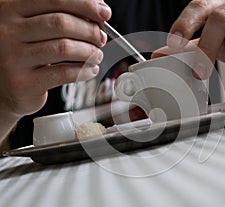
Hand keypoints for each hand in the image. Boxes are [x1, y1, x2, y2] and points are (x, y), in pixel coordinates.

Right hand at [0, 0, 110, 116]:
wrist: (3, 86)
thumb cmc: (24, 52)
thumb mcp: (33, 27)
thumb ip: (58, 16)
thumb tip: (98, 11)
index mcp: (11, 10)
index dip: (85, 5)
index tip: (104, 13)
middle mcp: (8, 31)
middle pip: (61, 23)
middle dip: (90, 30)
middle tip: (101, 38)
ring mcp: (14, 58)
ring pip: (64, 48)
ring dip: (89, 51)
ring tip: (97, 55)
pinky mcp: (24, 83)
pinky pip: (64, 73)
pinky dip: (84, 70)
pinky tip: (90, 70)